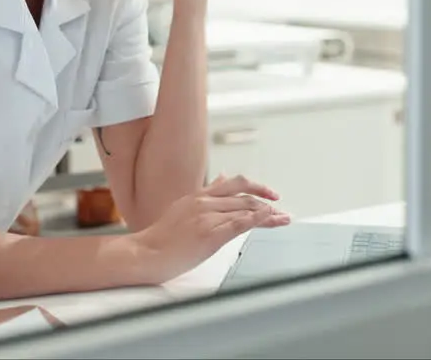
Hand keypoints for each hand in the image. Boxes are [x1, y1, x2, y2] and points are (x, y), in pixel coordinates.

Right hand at [126, 174, 288, 284]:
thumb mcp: (183, 207)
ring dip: (268, 213)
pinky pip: (241, 223)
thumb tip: (222, 177)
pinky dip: (259, 220)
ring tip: (283, 218)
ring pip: (246, 209)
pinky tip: (270, 219)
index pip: (234, 184)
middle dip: (266, 202)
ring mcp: (208, 217)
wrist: (147, 253)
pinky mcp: (211, 234)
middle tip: (281, 207)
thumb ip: (205, 194)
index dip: (255, 187)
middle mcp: (204, 202)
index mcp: (198, 196)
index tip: (269, 194)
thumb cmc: (162, 237)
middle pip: (244, 197)